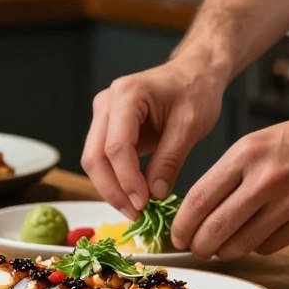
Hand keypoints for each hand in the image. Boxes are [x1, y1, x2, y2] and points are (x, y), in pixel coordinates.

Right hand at [81, 60, 224, 218]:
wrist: (194, 73)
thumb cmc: (195, 91)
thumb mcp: (190, 126)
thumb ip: (170, 160)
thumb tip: (154, 195)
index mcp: (126, 95)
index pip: (116, 146)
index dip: (126, 179)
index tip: (143, 204)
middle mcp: (106, 103)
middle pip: (95, 156)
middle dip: (113, 190)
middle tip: (135, 214)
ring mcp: (103, 115)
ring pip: (94, 160)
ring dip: (111, 188)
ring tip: (135, 210)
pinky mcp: (108, 127)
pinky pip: (103, 159)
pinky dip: (116, 180)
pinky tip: (133, 196)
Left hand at [170, 105, 288, 259]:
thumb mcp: (260, 141)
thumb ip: (231, 172)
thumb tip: (200, 207)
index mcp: (247, 153)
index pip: (199, 198)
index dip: (182, 224)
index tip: (176, 235)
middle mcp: (265, 179)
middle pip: (215, 228)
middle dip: (198, 245)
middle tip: (194, 249)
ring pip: (240, 244)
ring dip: (225, 252)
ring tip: (220, 247)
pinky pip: (268, 246)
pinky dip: (256, 247)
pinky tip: (255, 237)